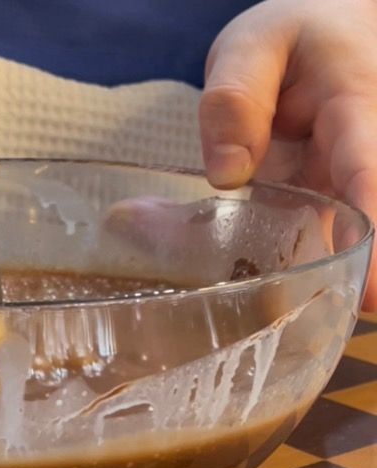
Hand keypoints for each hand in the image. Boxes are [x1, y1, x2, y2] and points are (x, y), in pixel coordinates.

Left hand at [201, 0, 376, 309]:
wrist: (325, 33)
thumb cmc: (292, 38)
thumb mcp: (253, 47)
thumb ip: (236, 100)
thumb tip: (227, 174)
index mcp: (356, 106)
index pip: (369, 171)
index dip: (372, 229)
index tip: (370, 290)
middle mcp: (364, 151)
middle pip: (372, 212)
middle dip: (366, 268)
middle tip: (355, 312)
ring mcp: (348, 180)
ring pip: (351, 233)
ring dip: (340, 273)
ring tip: (323, 311)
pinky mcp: (332, 196)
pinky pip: (325, 234)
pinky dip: (309, 264)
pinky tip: (287, 294)